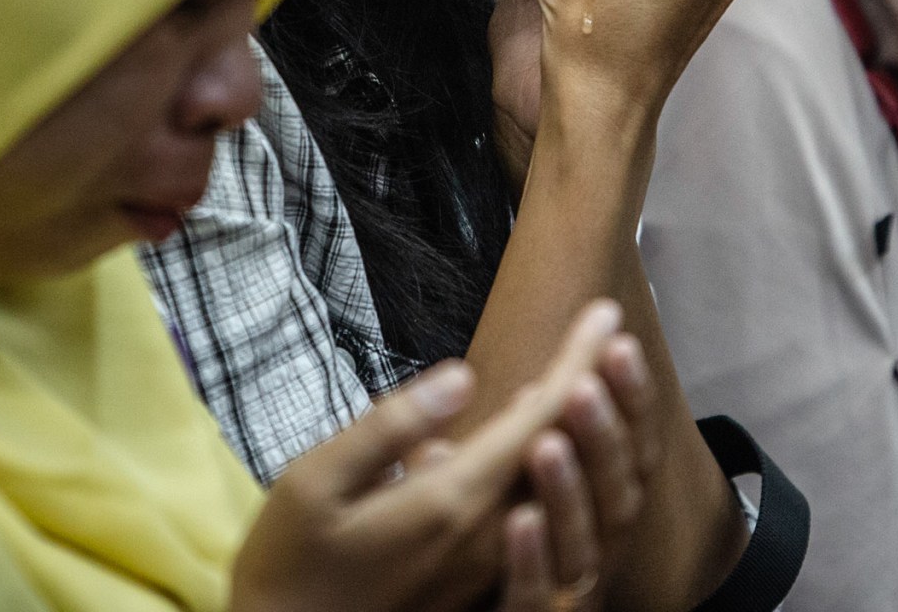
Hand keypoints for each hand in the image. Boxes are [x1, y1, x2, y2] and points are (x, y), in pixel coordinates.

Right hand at [232, 301, 656, 611]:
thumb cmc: (288, 565)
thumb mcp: (314, 483)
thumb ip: (389, 426)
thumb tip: (462, 376)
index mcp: (450, 502)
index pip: (539, 419)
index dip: (577, 362)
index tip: (604, 313)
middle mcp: (485, 537)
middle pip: (561, 448)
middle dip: (589, 384)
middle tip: (609, 329)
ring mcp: (486, 566)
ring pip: (553, 484)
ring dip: (578, 426)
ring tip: (590, 372)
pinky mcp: (477, 585)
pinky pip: (534, 514)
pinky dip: (553, 467)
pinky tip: (541, 440)